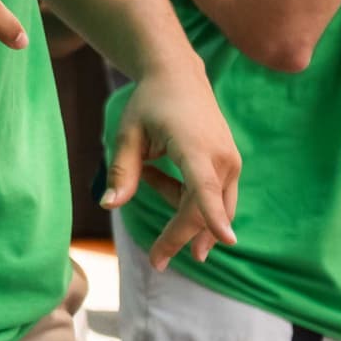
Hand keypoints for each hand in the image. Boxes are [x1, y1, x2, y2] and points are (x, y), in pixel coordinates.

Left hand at [106, 64, 242, 266]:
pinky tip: (156, 170)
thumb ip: (122, 170)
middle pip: (203, 210)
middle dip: (180, 237)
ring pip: (209, 207)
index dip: (213, 216)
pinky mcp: (231, 167)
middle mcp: (220, 157)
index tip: (227, 241)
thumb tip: (109, 206)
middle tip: (156, 262)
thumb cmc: (149, 104)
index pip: (205, 188)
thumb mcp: (127, 133)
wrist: (179, 78)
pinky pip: (210, 196)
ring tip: (147, 172)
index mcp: (194, 147)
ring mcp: (231, 163)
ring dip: (178, 209)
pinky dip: (184, 196)